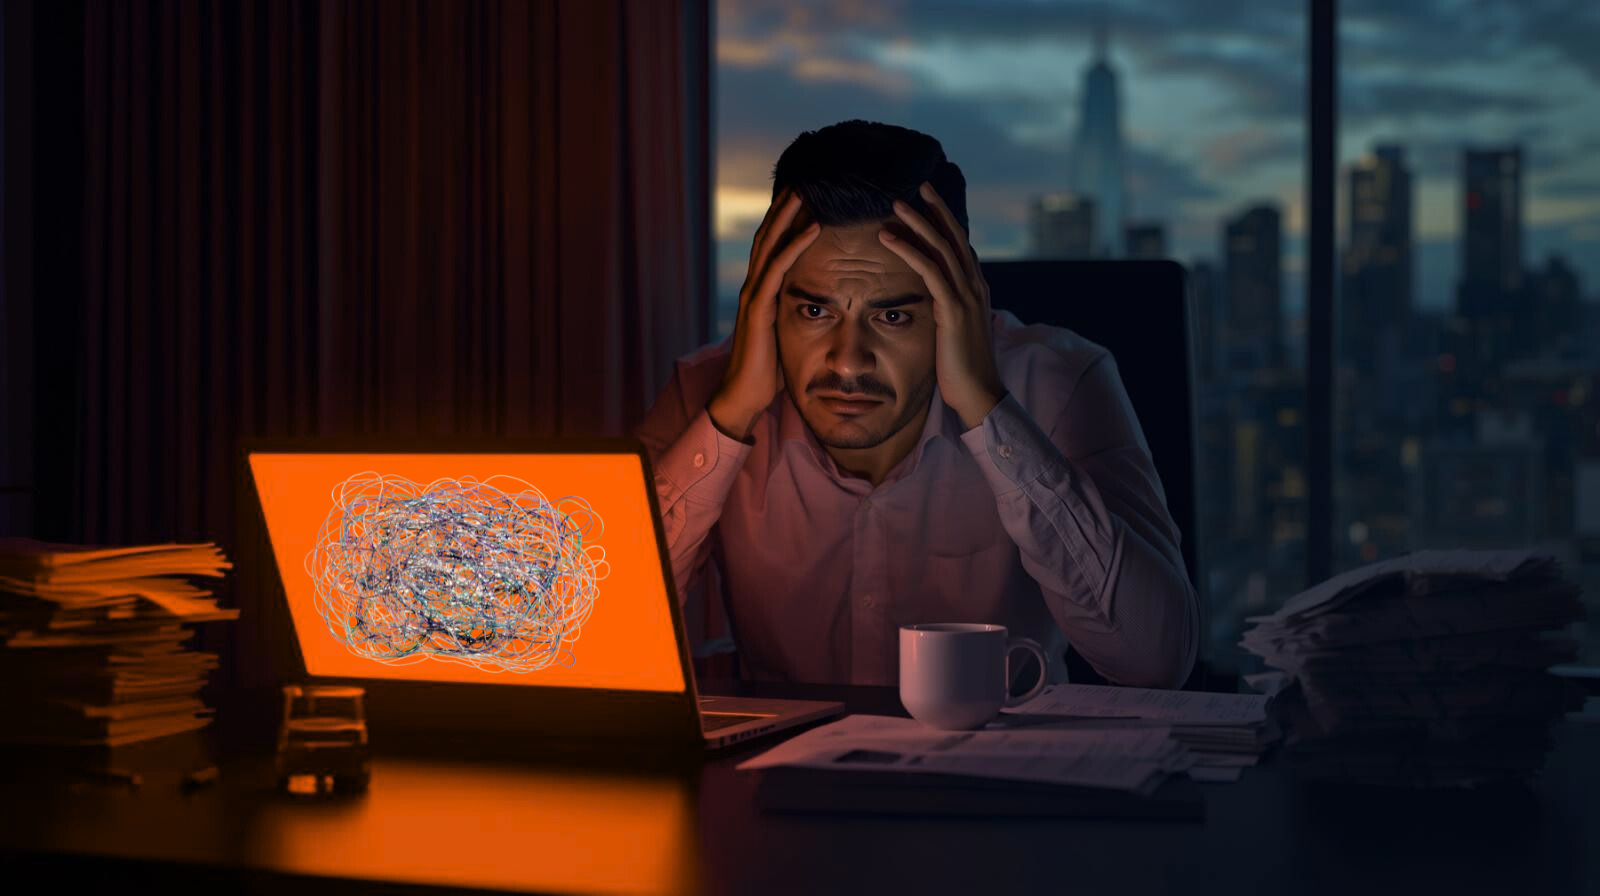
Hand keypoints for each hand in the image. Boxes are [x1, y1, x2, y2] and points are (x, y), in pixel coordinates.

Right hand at [708, 187, 820, 439]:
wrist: (745, 396)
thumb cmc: (769, 369)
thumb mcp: (788, 334)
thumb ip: (798, 314)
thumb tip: (823, 308)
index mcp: (760, 290)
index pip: (772, 245)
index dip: (785, 219)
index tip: (805, 195)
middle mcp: (754, 286)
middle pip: (768, 235)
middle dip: (785, 206)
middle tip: (805, 178)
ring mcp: (754, 295)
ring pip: (771, 244)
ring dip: (789, 215)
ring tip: (807, 189)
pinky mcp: (759, 308)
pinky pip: (779, 269)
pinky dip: (796, 245)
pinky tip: (813, 226)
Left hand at [878, 182, 1006, 429]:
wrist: (979, 394)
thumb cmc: (961, 369)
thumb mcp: (953, 331)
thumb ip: (946, 309)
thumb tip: (931, 300)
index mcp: (975, 289)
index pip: (959, 245)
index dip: (944, 220)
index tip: (928, 199)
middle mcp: (975, 286)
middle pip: (953, 236)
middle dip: (935, 209)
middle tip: (917, 184)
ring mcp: (967, 296)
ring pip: (940, 247)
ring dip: (917, 222)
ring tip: (895, 202)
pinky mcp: (954, 309)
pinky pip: (929, 270)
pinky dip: (908, 250)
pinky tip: (889, 236)